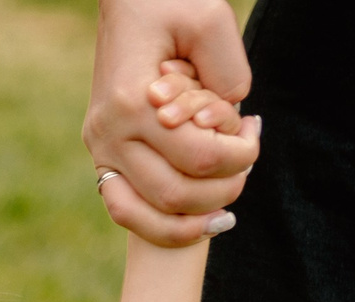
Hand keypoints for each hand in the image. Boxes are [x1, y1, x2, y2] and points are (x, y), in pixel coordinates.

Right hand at [83, 0, 258, 245]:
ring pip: (146, 214)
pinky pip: (125, 211)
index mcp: (132, 103)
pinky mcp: (102, 157)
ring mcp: (100, 149)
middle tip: (246, 161)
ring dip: (195, 218)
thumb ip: (229, 73)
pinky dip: (162, 226)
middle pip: (177, 194)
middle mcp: (109, 133)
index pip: (200, 157)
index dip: (241, 155)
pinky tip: (199, 221)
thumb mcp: (210, 21)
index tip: (254, 128)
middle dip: (225, 187)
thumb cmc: (169, 4)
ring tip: (226, 202)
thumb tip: (227, 128)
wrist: (126, 2)